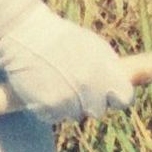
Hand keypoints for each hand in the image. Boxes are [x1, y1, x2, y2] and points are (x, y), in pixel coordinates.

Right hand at [0, 7, 135, 123]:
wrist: (27, 34)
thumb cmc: (62, 38)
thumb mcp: (94, 45)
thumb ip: (110, 68)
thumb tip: (123, 85)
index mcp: (105, 71)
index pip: (125, 99)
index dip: (116, 98)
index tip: (109, 95)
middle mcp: (90, 88)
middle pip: (98, 110)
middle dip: (89, 101)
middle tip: (73, 84)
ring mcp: (69, 100)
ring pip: (74, 115)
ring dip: (66, 105)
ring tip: (55, 82)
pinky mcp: (48, 107)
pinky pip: (54, 118)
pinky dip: (48, 108)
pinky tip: (42, 88)